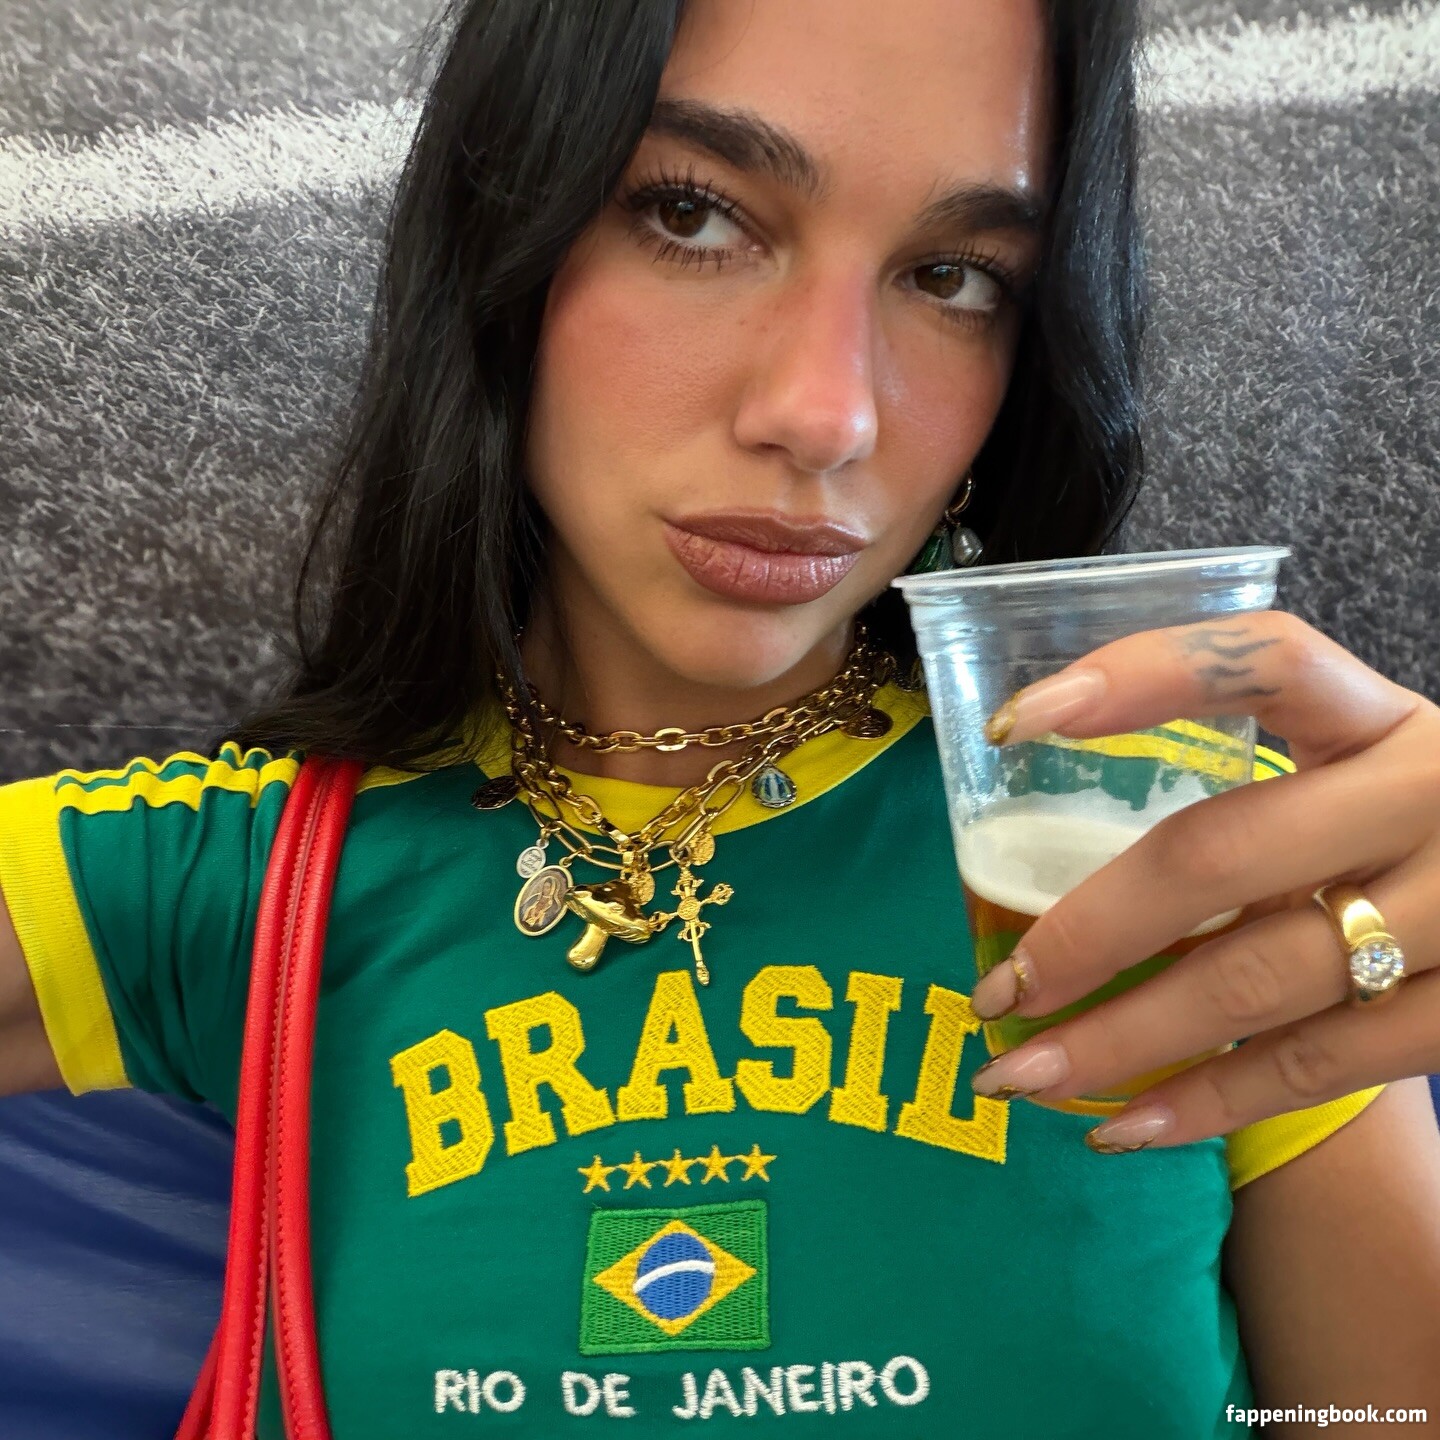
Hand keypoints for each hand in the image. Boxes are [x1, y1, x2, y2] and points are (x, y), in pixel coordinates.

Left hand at [965, 612, 1439, 1151]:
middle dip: (1089, 934)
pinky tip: (1121, 1128)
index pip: (1267, 660)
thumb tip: (1047, 842)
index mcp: (1382, 718)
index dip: (1142, 675)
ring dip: (1124, 1039)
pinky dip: (1210, 1103)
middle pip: (1220, 857)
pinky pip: (1318, 1066)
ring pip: (1256, 979)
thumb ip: (1251, 784)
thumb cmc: (1404, 836)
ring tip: (1022, 1075)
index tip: (1016, 723)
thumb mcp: (1351, 776)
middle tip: (999, 990)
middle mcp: (1427, 796)